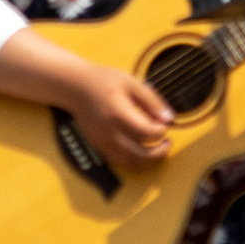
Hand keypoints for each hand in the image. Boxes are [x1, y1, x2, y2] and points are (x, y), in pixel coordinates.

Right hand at [60, 58, 175, 171]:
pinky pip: (119, 161)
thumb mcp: (131, 83)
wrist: (75, 86)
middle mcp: (109, 131)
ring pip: (130, 162)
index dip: (161, 131)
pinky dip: (133, 161)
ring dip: (148, 161)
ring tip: (157, 150)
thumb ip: (152, 101)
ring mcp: (102, 141)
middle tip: (167, 143)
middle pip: (140, 154)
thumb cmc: (104, 81)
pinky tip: (141, 151)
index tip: (165, 124)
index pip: (147, 132)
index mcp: (118, 113)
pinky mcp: (98, 145)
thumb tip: (169, 118)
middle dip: (159, 152)